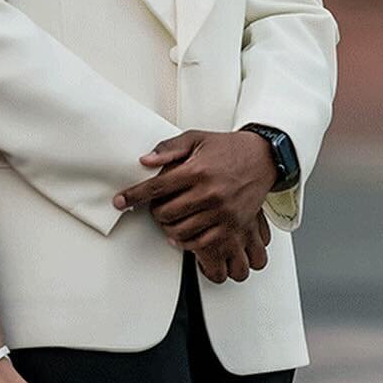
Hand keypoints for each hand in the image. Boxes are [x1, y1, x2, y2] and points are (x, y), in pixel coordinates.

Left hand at [113, 130, 276, 283]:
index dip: (133, 195)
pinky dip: (185, 241)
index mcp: (198, 170)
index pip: (156, 187)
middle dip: (154, 211)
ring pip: (180, 230)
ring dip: (168, 226)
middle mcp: (210, 192)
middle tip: (156, 206)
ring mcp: (221, 212)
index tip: (120, 201)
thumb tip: (145, 160)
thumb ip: (169, 148)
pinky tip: (181, 232)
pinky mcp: (231, 226)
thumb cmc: (228, 149)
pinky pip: (200, 243)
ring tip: (169, 218)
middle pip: (165, 212)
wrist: (263, 158)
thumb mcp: (197, 139)